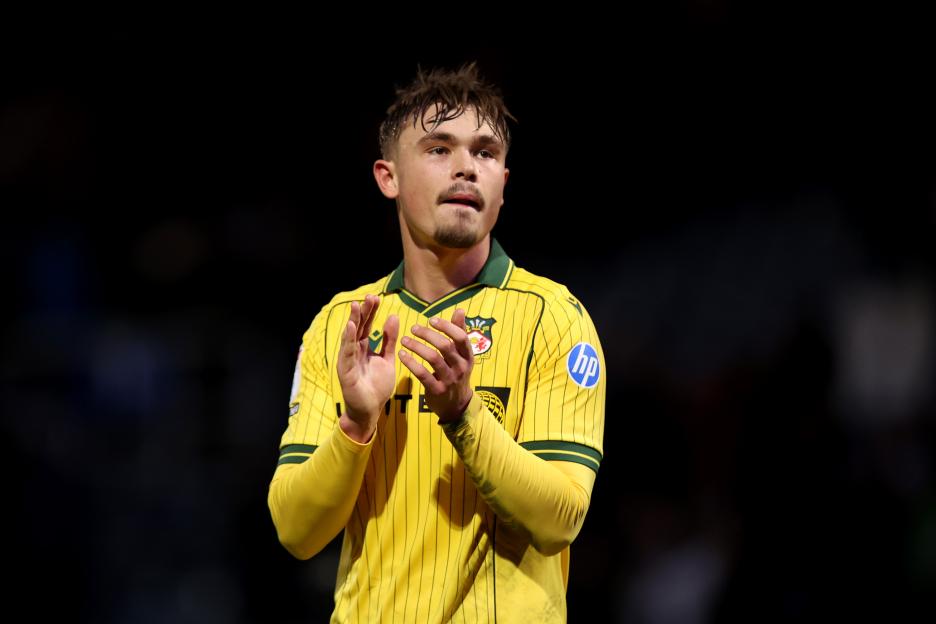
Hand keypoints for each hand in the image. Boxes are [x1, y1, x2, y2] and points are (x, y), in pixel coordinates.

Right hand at [337, 294, 398, 441]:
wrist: (370, 410)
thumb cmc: (376, 386)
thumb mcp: (387, 359)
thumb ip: (389, 340)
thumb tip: (393, 317)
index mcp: (363, 348)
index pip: (367, 326)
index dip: (371, 312)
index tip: (377, 298)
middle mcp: (354, 352)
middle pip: (358, 328)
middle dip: (362, 312)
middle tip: (369, 297)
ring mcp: (348, 361)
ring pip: (350, 338)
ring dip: (353, 322)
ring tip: (356, 307)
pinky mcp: (346, 372)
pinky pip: (347, 354)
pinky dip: (348, 341)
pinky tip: (351, 328)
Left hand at [398, 308, 473, 422]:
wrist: (456, 405)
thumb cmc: (456, 373)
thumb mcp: (462, 355)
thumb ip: (459, 333)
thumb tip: (460, 310)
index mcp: (468, 356)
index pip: (461, 337)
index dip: (446, 326)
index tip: (431, 320)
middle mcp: (461, 367)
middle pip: (445, 346)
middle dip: (427, 334)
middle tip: (413, 328)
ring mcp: (450, 380)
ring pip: (433, 358)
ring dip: (416, 347)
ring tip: (404, 340)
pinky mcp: (437, 390)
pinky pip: (422, 374)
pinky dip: (411, 363)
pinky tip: (402, 355)